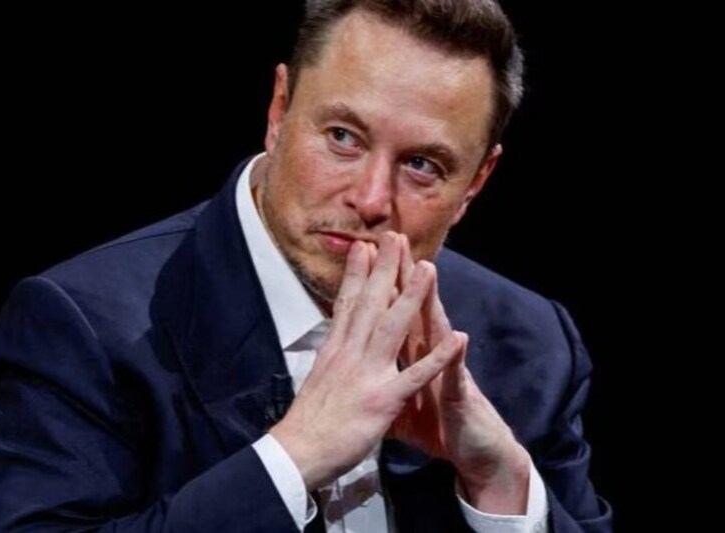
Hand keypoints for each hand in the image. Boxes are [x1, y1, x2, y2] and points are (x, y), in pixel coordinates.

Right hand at [269, 232, 465, 490]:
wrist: (297, 454)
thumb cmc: (304, 426)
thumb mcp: (315, 383)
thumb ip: (329, 363)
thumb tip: (329, 350)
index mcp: (333, 352)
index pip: (347, 305)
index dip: (356, 274)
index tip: (365, 247)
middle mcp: (348, 354)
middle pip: (369, 303)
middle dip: (384, 268)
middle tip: (396, 236)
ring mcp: (366, 374)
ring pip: (393, 326)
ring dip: (412, 295)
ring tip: (429, 268)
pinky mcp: (382, 399)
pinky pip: (416, 375)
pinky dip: (438, 356)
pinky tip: (457, 338)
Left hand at [389, 238, 531, 513]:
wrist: (474, 453)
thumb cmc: (437, 426)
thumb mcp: (399, 402)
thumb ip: (382, 379)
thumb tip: (359, 369)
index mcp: (409, 355)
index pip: (389, 312)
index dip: (375, 284)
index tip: (362, 253)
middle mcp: (429, 355)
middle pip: (412, 308)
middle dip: (401, 275)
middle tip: (393, 239)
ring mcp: (447, 370)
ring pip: (437, 330)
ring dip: (432, 301)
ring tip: (428, 269)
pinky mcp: (460, 396)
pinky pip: (456, 376)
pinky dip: (456, 359)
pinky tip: (459, 339)